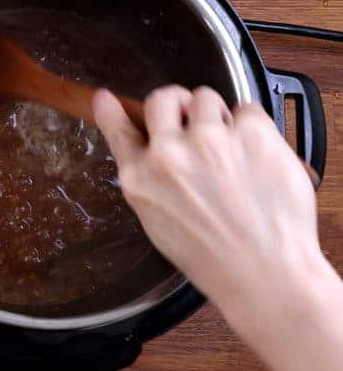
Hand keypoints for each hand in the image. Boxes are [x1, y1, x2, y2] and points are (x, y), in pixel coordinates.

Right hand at [92, 85, 342, 370]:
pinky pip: (247, 110)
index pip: (118, 131)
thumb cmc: (212, 256)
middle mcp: (167, 154)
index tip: (105, 97)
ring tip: (230, 147)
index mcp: (140, 179)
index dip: (110, 111)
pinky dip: (252, 128)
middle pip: (163, 98)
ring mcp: (209, 140)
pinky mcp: (250, 133)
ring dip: (216, 115)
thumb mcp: (158, 221)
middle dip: (177, 104)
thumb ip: (151, 180)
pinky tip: (256, 157)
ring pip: (206, 97)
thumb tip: (151, 151)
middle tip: (192, 119)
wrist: (264, 273)